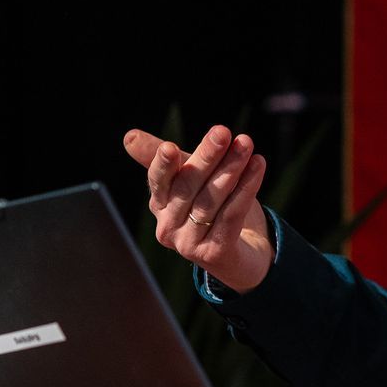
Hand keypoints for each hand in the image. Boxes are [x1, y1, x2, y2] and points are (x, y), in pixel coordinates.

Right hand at [121, 125, 272, 293]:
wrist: (245, 254)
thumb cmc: (216, 208)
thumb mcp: (194, 178)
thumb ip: (167, 158)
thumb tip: (128, 137)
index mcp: (160, 205)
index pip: (158, 181)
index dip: (163, 165)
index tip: (170, 147)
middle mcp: (168, 227)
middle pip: (187, 187)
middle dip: (206, 157)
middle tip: (223, 132)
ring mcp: (189, 244)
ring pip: (210, 200)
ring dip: (231, 169)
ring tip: (245, 144)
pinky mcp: (214, 254)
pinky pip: (231, 214)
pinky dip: (246, 188)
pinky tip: (258, 165)